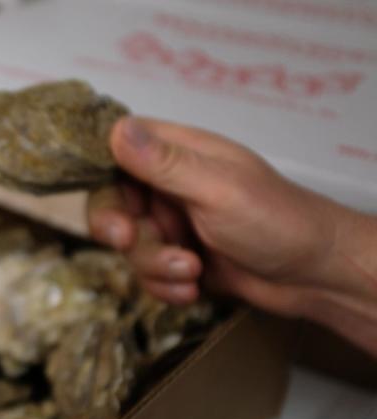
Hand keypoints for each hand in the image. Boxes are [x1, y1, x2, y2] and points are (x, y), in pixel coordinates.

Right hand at [88, 116, 376, 354]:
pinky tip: (193, 288)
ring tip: (191, 271)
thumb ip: (164, 163)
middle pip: (112, 204)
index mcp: (178, 154)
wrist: (315, 276)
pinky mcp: (177, 258)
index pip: (115, 153)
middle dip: (122, 231)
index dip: (103, 181)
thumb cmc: (277, 221)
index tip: (111, 206)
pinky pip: (146, 274)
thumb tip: (117, 129)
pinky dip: (165, 286)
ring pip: (129, 247)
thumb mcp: (216, 189)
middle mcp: (169, 185)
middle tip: (129, 242)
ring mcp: (173, 223)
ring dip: (154, 265)